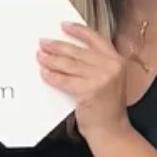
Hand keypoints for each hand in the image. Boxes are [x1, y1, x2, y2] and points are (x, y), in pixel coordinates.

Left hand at [37, 22, 127, 137]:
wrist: (111, 130)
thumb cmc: (107, 108)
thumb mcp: (109, 80)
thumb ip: (95, 66)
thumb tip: (69, 54)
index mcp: (116, 60)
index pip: (95, 39)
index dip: (78, 31)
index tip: (64, 26)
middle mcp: (111, 66)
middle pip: (78, 51)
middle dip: (57, 46)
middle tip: (43, 42)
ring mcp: (101, 78)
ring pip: (69, 64)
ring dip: (51, 59)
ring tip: (40, 56)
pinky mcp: (89, 90)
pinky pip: (65, 80)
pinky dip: (52, 76)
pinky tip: (44, 73)